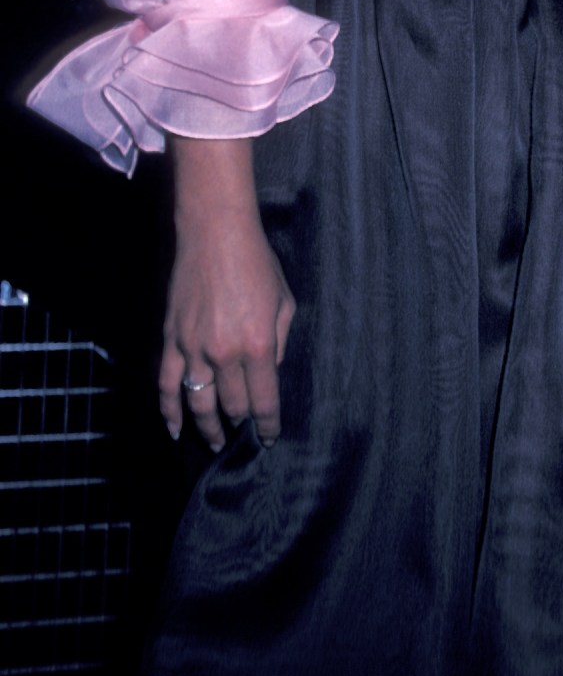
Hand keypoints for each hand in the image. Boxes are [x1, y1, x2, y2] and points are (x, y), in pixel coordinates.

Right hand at [158, 138, 295, 450]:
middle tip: (245, 437)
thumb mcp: (283, 300)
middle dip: (241, 425)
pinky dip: (168, 412)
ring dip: (208, 428)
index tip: (269, 437)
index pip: (264, 400)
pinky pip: (166, 385)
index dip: (268, 424)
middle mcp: (225, 353)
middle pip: (232, 405)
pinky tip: (175, 429)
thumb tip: (270, 372)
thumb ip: (280, 341)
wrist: (216, 233)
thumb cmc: (257, 262)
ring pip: (199, 403)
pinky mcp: (171, 340)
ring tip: (216, 442)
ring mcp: (193, 349)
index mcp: (258, 344)